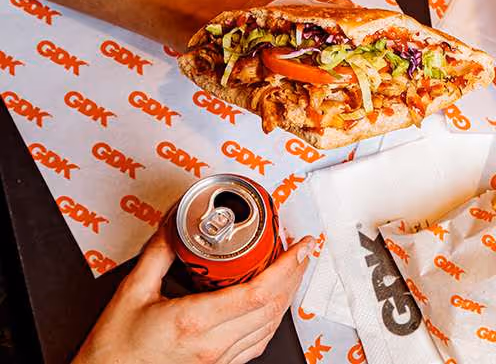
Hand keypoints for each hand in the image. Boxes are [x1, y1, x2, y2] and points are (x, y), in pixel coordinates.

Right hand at [73, 230, 313, 363]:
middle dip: (295, 274)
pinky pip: (258, 342)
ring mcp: (218, 359)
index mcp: (195, 321)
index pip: (259, 292)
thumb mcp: (132, 291)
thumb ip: (158, 253)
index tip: (301, 245)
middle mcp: (213, 344)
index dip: (288, 266)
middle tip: (302, 250)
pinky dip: (273, 317)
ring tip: (294, 269)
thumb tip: (174, 224)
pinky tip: (274, 303)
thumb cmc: (113, 350)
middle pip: (273, 307)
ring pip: (270, 326)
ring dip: (288, 295)